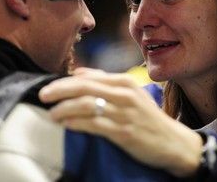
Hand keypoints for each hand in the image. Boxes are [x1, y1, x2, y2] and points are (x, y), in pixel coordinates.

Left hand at [39, 67, 202, 176]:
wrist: (174, 143)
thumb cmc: (148, 118)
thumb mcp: (131, 94)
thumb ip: (105, 82)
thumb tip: (77, 73)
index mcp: (125, 82)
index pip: (88, 78)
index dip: (65, 81)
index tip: (49, 86)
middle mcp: (124, 94)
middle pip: (84, 87)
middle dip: (60, 90)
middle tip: (42, 95)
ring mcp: (124, 113)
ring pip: (87, 105)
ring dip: (64, 109)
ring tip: (51, 113)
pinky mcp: (124, 132)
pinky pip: (94, 125)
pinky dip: (76, 123)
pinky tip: (65, 124)